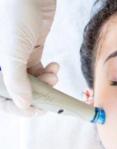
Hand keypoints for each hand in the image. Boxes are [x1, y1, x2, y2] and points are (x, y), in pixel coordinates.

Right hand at [0, 0, 55, 116]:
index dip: (15, 107)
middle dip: (36, 96)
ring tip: (53, 75)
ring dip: (46, 84)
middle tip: (50, 99)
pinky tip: (54, 67)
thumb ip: (16, 80)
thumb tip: (23, 106)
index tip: (35, 111)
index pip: (0, 97)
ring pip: (32, 83)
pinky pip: (39, 72)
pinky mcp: (29, 52)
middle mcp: (1, 64)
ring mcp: (15, 59)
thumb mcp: (12, 50)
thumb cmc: (14, 12)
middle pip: (17, 92)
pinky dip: (49, 73)